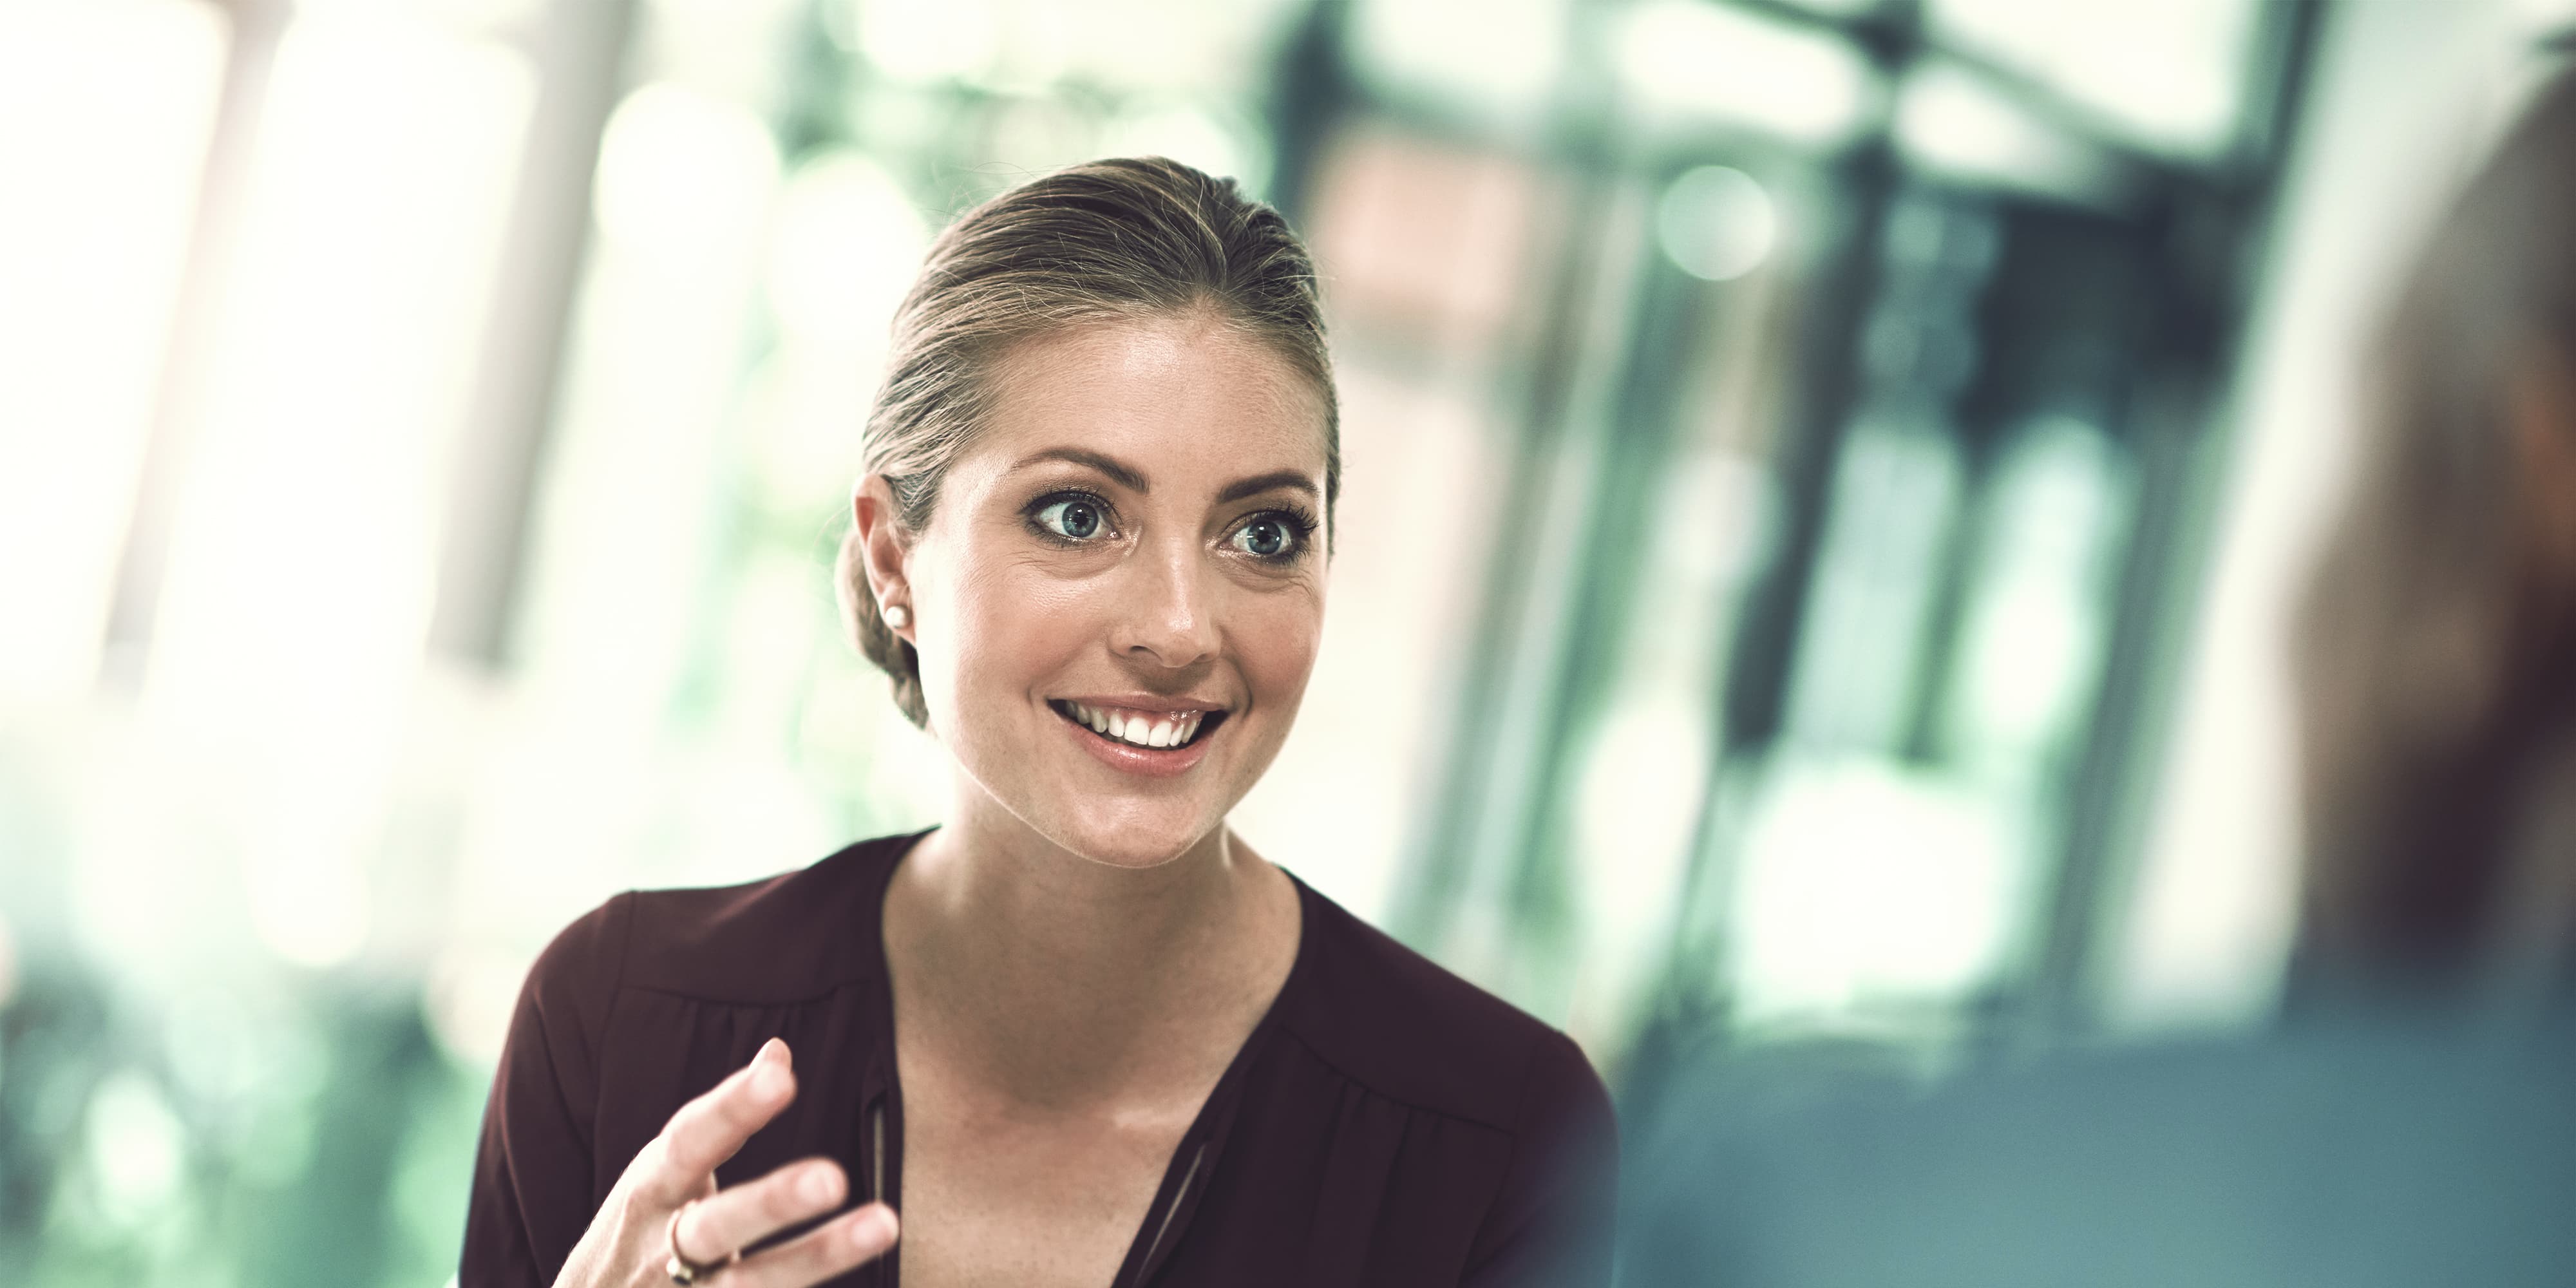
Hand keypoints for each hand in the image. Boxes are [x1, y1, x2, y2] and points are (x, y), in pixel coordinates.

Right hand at [554, 1038, 897, 1286]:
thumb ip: (722, 1124)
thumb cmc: (641, 1236)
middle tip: (833, 1177)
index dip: (732, 1109)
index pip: (689, 1142)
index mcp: (651, 1191)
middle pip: (714, 1225)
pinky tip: (854, 1282)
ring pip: (748, 1284)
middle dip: (770, 1201)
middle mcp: (658, 1247)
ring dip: (815, 1258)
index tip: (782, 1077)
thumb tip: (778, 1054)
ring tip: (884, 1223)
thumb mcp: (664, 1176)